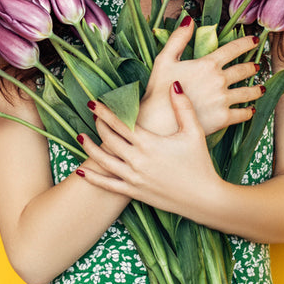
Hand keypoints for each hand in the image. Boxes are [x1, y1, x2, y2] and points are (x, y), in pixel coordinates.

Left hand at [77, 81, 223, 213]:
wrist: (204, 199)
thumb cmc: (200, 164)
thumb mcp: (194, 132)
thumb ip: (183, 107)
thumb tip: (174, 84)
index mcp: (150, 143)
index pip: (120, 123)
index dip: (105, 112)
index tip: (93, 102)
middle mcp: (138, 160)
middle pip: (109, 139)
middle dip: (99, 125)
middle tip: (93, 114)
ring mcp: (134, 178)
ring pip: (104, 160)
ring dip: (89, 147)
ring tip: (79, 136)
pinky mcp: (135, 192)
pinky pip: (108, 185)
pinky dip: (92, 178)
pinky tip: (80, 171)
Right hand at [137, 18, 263, 135]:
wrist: (159, 121)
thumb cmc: (158, 90)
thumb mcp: (164, 59)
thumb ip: (178, 38)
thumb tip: (188, 20)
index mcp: (208, 64)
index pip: (233, 49)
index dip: (245, 43)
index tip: (254, 40)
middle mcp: (220, 81)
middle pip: (243, 71)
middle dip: (252, 67)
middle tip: (257, 66)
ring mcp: (223, 100)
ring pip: (247, 93)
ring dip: (256, 90)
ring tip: (261, 88)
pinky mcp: (223, 118)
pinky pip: (242, 114)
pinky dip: (248, 112)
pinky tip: (250, 110)